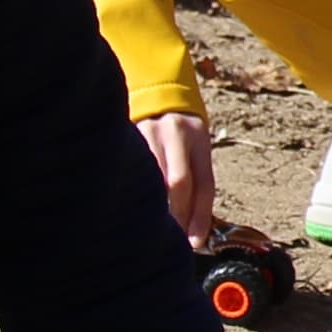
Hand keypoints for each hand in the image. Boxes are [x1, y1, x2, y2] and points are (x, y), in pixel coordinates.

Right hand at [139, 109, 215, 249]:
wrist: (153, 88)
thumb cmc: (179, 129)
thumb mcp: (195, 143)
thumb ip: (195, 175)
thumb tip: (192, 224)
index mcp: (198, 138)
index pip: (204, 184)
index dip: (201, 217)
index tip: (196, 242)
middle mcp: (174, 134)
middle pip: (178, 183)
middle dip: (178, 216)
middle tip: (174, 240)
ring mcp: (148, 133)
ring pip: (152, 179)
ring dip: (155, 208)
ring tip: (153, 230)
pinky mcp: (127, 135)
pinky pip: (133, 169)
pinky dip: (135, 192)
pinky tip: (133, 207)